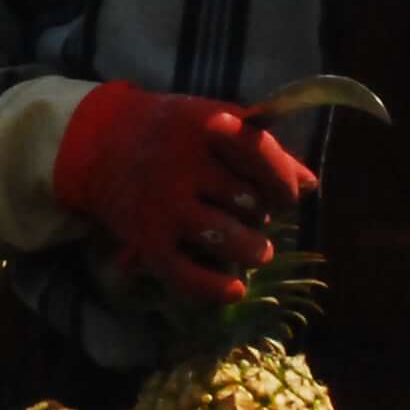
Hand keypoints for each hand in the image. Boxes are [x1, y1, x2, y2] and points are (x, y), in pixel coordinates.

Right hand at [50, 83, 313, 302]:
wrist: (99, 141)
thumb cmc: (170, 130)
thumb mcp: (215, 120)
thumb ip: (262, 148)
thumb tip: (310, 185)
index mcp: (208, 128)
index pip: (265, 162)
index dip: (283, 184)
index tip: (279, 194)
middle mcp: (185, 166)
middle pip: (251, 205)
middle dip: (261, 215)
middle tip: (254, 217)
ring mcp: (163, 205)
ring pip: (228, 240)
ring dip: (252, 250)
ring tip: (256, 250)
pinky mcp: (146, 239)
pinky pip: (187, 276)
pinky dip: (216, 289)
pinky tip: (235, 289)